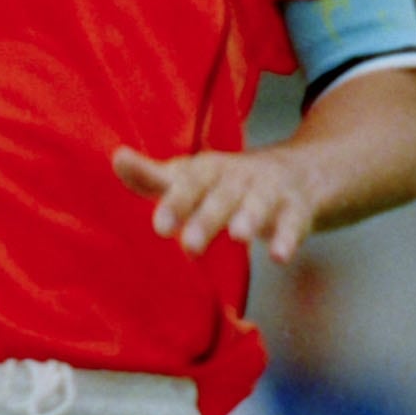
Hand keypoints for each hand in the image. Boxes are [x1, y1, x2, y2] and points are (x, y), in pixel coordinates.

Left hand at [113, 143, 329, 261]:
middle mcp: (240, 178)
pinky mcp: (297, 211)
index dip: (176, 203)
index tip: (160, 227)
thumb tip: (116, 158)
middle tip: (190, 246)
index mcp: (210, 169)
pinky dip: (288, 238)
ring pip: (259, 204)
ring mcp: (270, 193)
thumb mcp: (192, 178)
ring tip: (239, 237)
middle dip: (207, 219)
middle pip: (222, 196)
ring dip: (250, 218)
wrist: (298, 173)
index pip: (190, 183)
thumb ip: (153, 177)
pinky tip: (280, 256)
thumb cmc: (229, 183)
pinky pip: (293, 224)